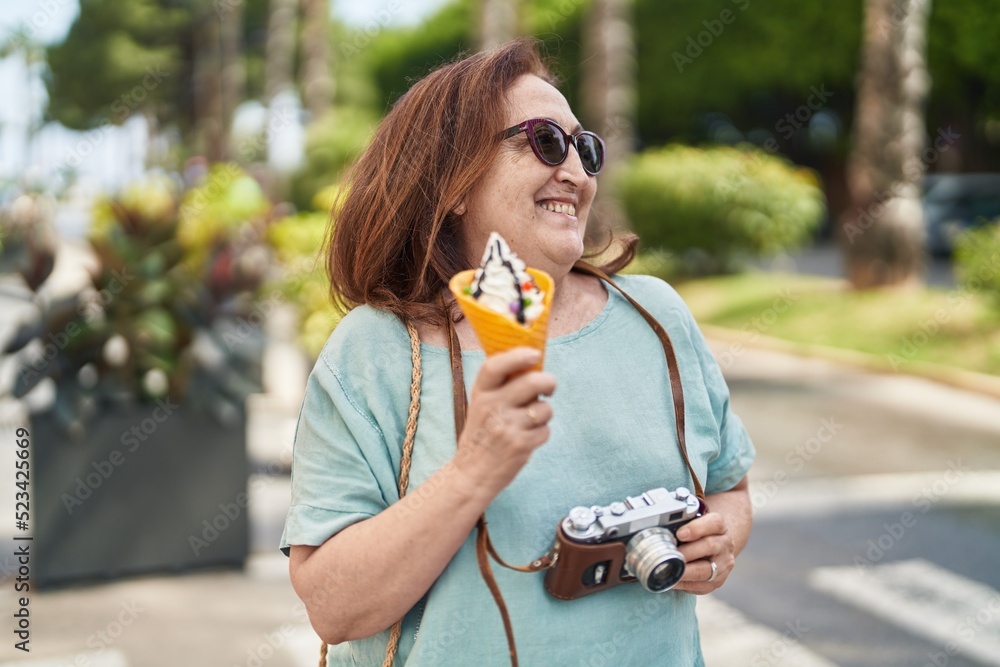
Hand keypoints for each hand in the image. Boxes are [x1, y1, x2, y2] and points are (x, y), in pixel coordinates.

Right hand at [451, 347, 556, 495]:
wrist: (472, 474)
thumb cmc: (481, 435)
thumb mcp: (481, 406)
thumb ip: (501, 387)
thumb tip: (534, 364)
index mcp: (481, 394)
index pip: (495, 366)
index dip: (517, 356)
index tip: (535, 354)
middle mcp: (492, 408)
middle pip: (532, 382)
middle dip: (549, 382)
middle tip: (549, 388)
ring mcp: (507, 427)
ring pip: (545, 408)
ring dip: (544, 413)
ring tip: (530, 422)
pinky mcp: (521, 446)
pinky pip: (546, 430)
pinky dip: (541, 434)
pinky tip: (527, 439)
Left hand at [672, 512, 735, 593]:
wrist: (718, 548)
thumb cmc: (701, 534)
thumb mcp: (697, 522)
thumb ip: (683, 522)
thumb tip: (662, 527)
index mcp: (720, 527)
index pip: (714, 523)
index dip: (696, 528)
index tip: (680, 534)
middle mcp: (725, 545)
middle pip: (710, 546)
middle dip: (687, 552)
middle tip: (670, 554)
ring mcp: (723, 564)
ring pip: (706, 570)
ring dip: (685, 572)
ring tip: (669, 570)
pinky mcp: (718, 581)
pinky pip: (702, 586)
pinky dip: (685, 585)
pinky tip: (673, 581)